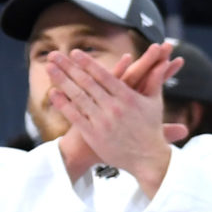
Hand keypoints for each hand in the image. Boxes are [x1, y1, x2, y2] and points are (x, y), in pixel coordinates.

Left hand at [47, 41, 183, 197]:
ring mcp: (102, 121)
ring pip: (78, 96)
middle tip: (55, 55)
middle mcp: (114, 107)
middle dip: (69, 67)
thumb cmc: (151, 129)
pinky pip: (74, 116)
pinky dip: (62, 103)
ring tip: (49, 67)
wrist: (147, 159)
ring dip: (62, 80)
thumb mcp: (155, 103)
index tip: (75, 52)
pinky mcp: (93, 134)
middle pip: (87, 83)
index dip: (88, 63)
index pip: (104, 76)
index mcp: (128, 98)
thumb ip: (155, 81)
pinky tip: (52, 92)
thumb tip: (161, 63)